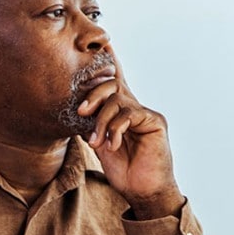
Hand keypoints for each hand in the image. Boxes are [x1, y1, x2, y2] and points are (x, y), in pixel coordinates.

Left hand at [79, 47, 182, 218]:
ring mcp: (146, 114)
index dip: (110, 61)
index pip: (114, 81)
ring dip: (101, 121)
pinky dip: (115, 129)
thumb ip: (92, 125)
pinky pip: (129, 114)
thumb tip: (78, 111)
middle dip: (93, 94)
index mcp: (122, 111)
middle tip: (81, 112)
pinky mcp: (155, 122)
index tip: (102, 42)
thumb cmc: (124, 171)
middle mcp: (135, 108)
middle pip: (112, 84)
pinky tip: (112, 144)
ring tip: (96, 142)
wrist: (143, 192)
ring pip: (117, 100)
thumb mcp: (100, 145)